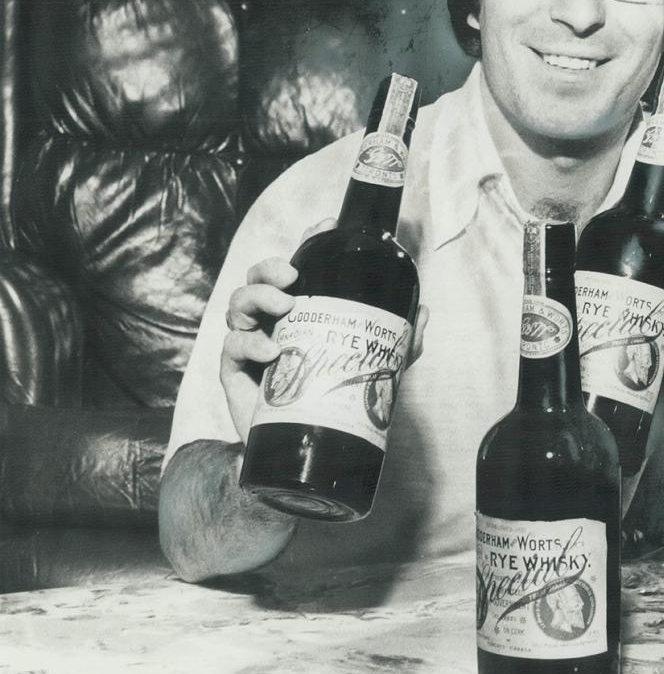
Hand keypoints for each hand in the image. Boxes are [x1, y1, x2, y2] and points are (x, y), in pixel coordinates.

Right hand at [219, 221, 428, 434]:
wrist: (307, 447)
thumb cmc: (336, 398)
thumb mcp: (378, 366)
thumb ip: (401, 342)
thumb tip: (422, 311)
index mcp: (303, 310)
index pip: (301, 266)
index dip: (310, 240)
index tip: (326, 225)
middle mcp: (273, 320)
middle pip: (260, 277)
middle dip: (271, 268)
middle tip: (293, 277)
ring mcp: (251, 341)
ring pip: (238, 302)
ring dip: (258, 296)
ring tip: (284, 306)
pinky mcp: (234, 370)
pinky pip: (231, 346)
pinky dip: (248, 343)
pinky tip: (270, 351)